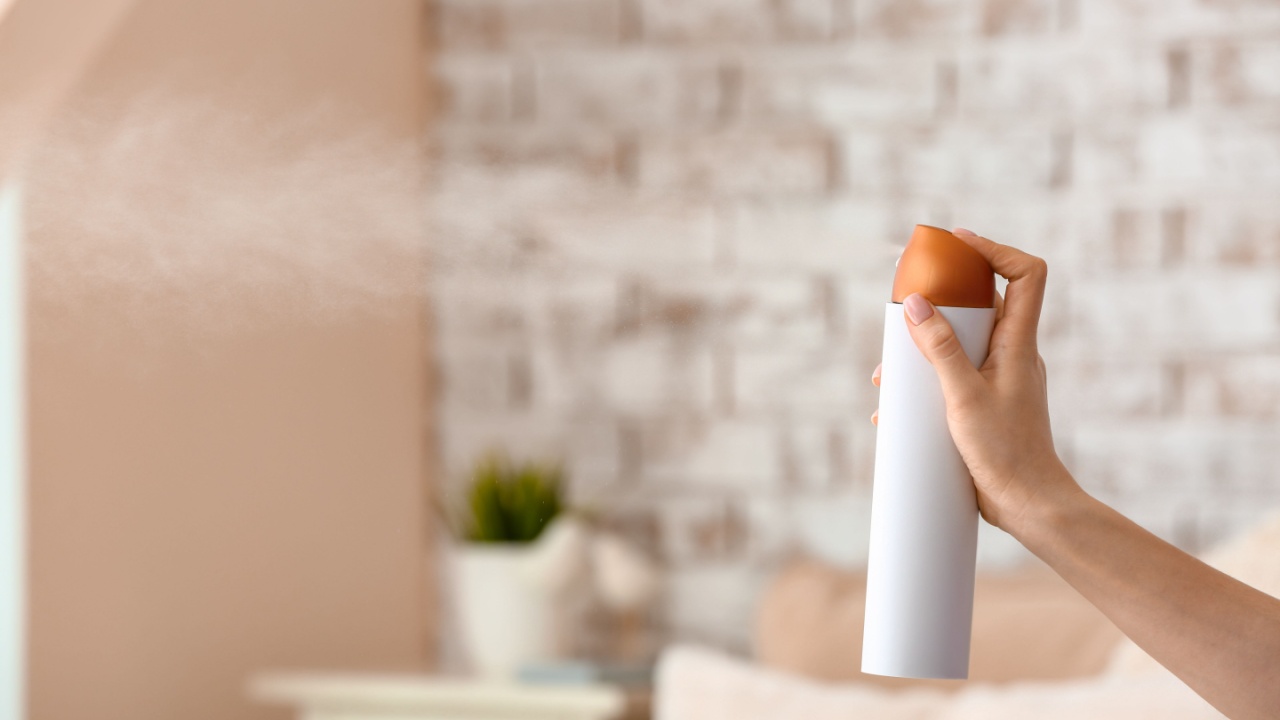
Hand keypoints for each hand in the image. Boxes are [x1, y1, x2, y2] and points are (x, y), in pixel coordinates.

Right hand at [871, 228, 1080, 532]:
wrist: (1029, 504)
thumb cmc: (1006, 452)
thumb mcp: (963, 395)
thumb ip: (940, 347)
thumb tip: (916, 303)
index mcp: (1019, 343)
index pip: (1026, 275)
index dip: (995, 250)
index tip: (956, 243)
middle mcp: (1015, 354)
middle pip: (983, 305)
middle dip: (940, 302)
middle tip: (904, 306)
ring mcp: (1003, 380)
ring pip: (963, 344)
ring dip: (924, 349)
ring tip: (887, 374)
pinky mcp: (988, 405)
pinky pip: (956, 376)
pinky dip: (926, 381)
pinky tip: (896, 408)